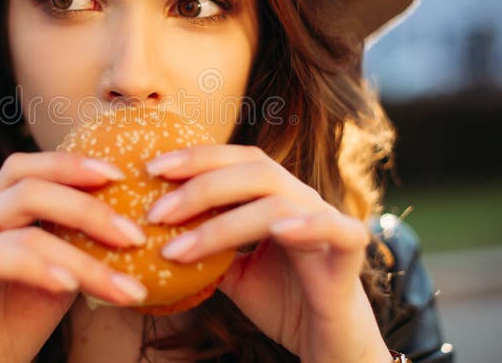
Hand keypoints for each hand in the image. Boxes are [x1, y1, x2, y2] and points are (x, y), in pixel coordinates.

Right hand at [0, 152, 149, 362]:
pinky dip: (37, 268)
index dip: (72, 165)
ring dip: (81, 257)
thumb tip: (133, 227)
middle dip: (87, 206)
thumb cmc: (13, 327)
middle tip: (133, 235)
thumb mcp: (58, 278)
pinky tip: (68, 287)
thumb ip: (80, 246)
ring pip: (22, 227)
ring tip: (121, 285)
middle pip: (26, 184)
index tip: (120, 176)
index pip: (29, 168)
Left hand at [144, 145, 390, 362]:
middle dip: (200, 186)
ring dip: (223, 225)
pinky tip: (278, 230)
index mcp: (275, 196)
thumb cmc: (283, 303)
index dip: (196, 158)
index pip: (236, 160)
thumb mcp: (232, 273)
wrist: (328, 345)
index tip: (151, 168)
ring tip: (178, 249)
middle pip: (254, 170)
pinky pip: (336, 229)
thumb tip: (156, 233)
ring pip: (277, 202)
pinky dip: (308, 225)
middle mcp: (302, 199)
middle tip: (156, 212)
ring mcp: (327, 221)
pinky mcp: (350, 252)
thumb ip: (206, 248)